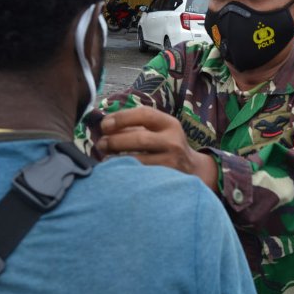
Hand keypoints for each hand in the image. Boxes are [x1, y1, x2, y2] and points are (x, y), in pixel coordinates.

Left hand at [97, 106, 218, 190]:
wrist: (192, 170)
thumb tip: (105, 125)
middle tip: (101, 144)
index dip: (121, 117)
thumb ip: (136, 126)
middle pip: (139, 138)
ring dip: (116, 159)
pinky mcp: (166, 179)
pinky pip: (140, 175)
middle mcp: (173, 141)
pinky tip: (117, 172)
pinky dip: (125, 172)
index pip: (144, 114)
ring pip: (138, 160)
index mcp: (170, 124)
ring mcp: (171, 162)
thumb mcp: (159, 130)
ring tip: (105, 159)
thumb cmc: (166, 146)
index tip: (104, 125)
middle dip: (115, 141)